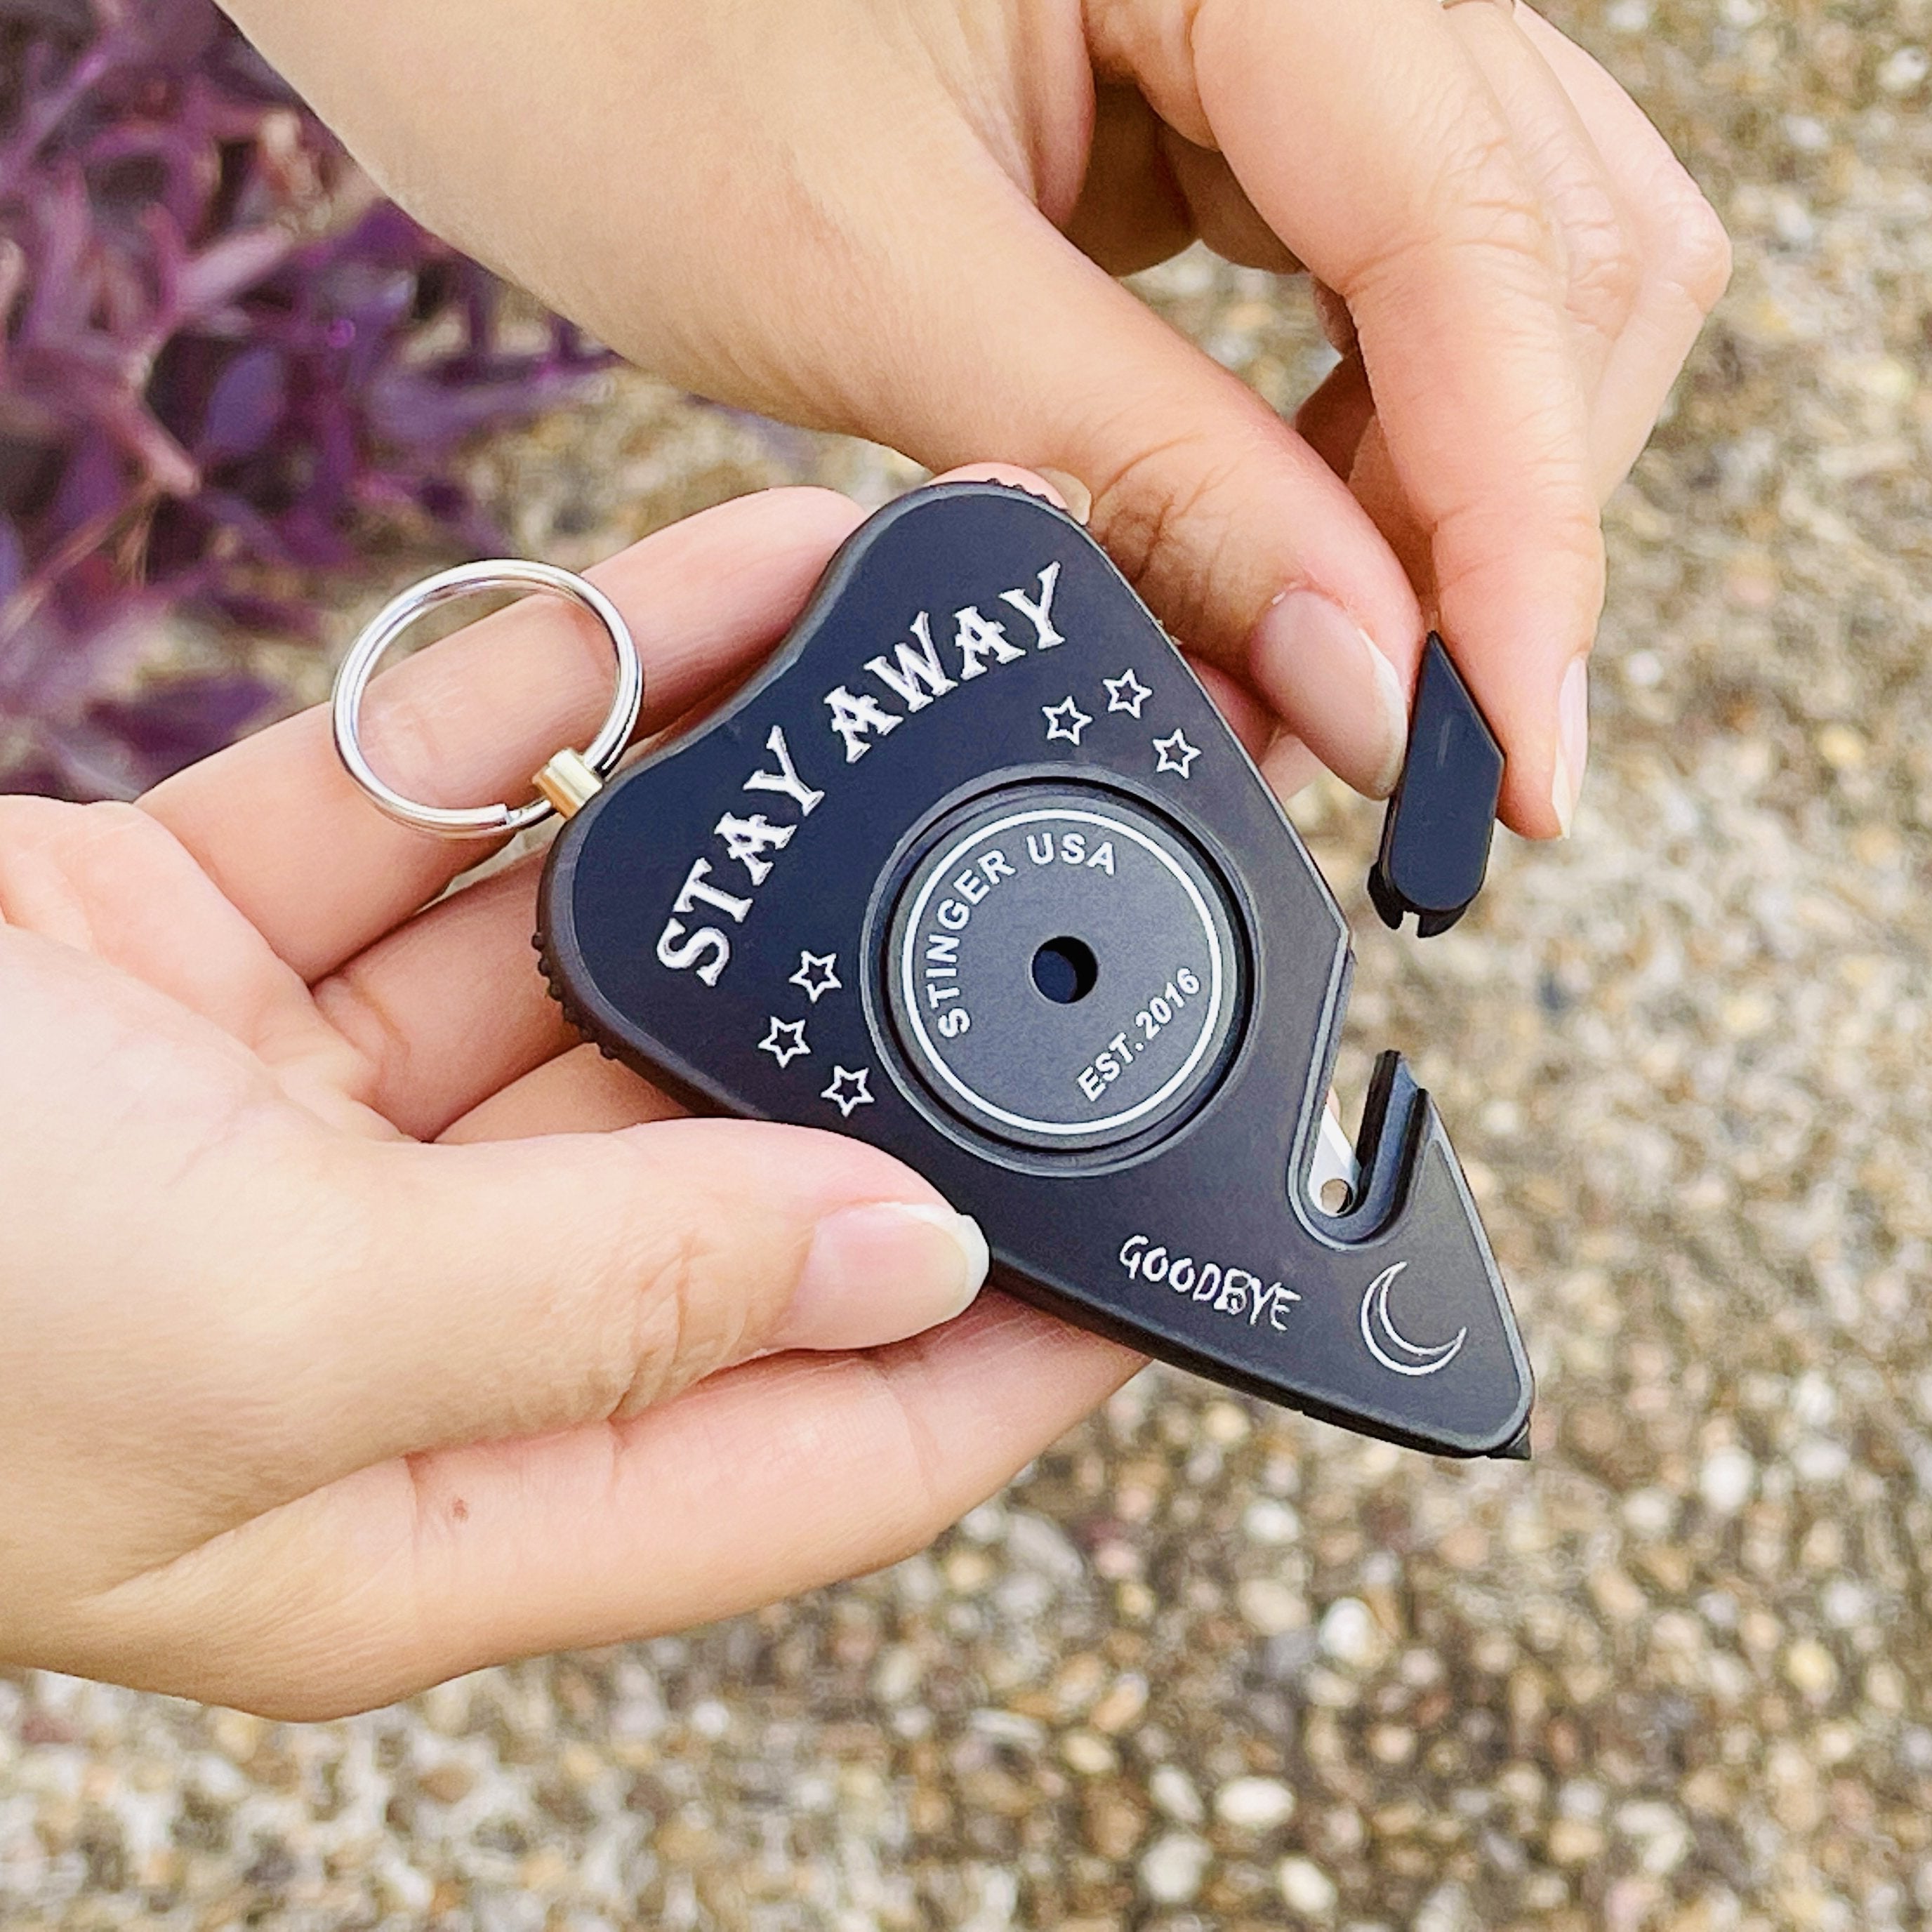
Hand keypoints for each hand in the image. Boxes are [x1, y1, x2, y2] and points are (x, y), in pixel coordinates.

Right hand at [0, 479, 1139, 1718]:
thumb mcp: (256, 1338)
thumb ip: (606, 1301)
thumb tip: (909, 1256)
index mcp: (436, 1487)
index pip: (819, 1439)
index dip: (1018, 1345)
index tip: (1178, 1231)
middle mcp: (412, 1308)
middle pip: (740, 1163)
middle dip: (909, 1024)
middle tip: (1096, 889)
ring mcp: (320, 1122)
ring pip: (610, 951)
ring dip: (768, 816)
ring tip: (954, 678)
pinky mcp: (226, 956)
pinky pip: (461, 811)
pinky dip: (588, 702)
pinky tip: (749, 597)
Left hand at [219, 0, 1726, 833]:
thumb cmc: (563, 9)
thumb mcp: (866, 279)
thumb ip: (1153, 480)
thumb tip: (1371, 686)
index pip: (1489, 255)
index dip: (1520, 546)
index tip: (1509, 775)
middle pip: (1557, 254)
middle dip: (1489, 531)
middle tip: (1383, 753)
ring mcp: (1275, 5)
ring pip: (1492, 270)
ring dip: (1427, 501)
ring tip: (1300, 685)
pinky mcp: (1213, 85)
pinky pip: (1366, 278)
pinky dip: (1340, 446)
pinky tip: (1261, 564)